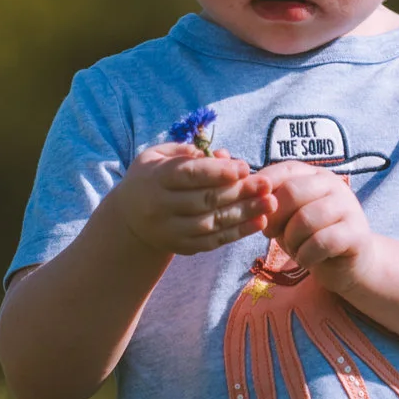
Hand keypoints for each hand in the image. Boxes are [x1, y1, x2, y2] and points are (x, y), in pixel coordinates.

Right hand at [111, 142, 274, 257]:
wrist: (128, 220)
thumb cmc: (150, 179)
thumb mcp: (157, 156)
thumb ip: (188, 151)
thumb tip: (224, 155)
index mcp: (155, 179)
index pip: (189, 175)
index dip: (218, 172)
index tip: (244, 167)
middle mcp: (160, 207)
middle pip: (205, 200)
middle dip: (239, 192)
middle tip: (266, 184)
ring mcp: (171, 230)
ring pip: (212, 223)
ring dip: (244, 214)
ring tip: (270, 203)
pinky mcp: (182, 246)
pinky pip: (214, 241)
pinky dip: (238, 233)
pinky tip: (259, 222)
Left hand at [260, 162, 374, 290]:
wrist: (347, 264)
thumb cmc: (311, 236)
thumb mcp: (287, 216)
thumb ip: (270, 202)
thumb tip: (244, 193)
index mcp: (315, 174)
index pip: (284, 170)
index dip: (263, 190)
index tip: (255, 212)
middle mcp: (334, 184)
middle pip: (293, 192)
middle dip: (275, 218)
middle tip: (272, 234)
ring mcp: (348, 207)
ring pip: (306, 219)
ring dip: (292, 240)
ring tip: (295, 249)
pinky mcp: (356, 233)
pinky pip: (320, 242)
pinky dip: (306, 256)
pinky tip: (307, 259)